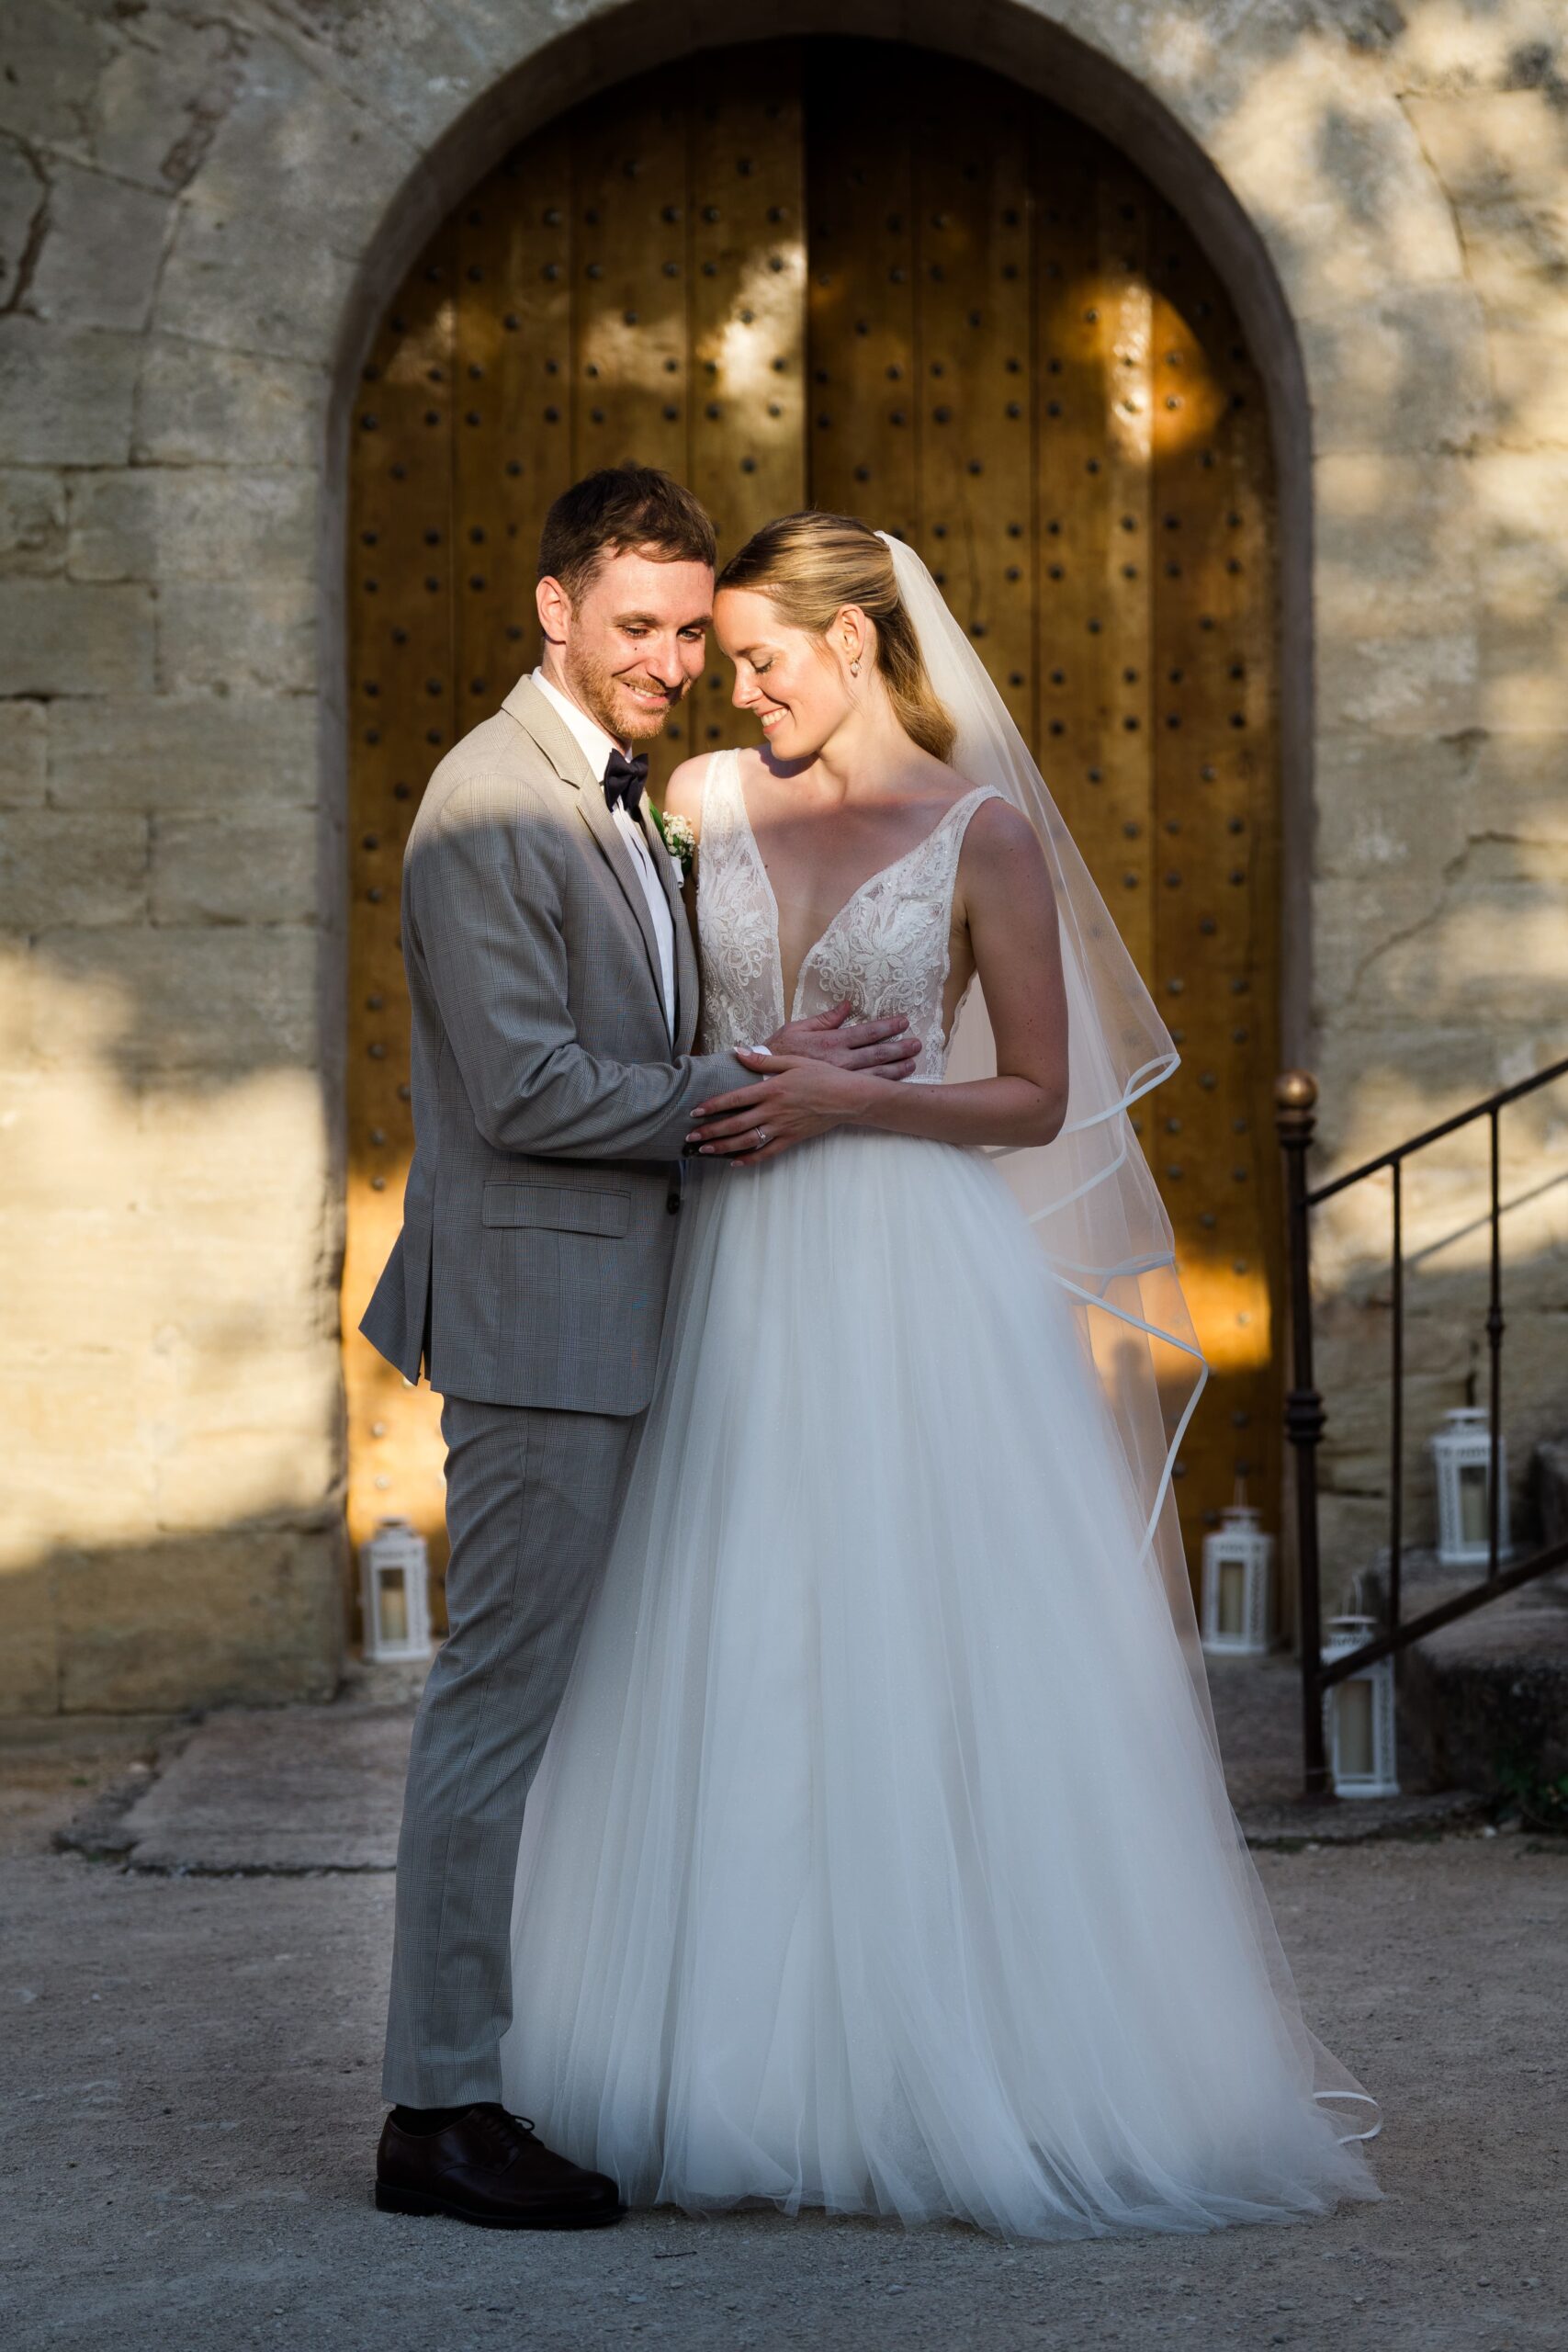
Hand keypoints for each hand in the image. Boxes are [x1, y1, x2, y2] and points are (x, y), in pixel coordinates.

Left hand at [686, 1052, 871, 1165]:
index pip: (734, 1099)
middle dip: (711, 1131)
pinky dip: (750, 1159)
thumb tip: (738, 1051)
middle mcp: (773, 1110)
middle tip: (691, 1137)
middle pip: (735, 1124)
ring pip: (747, 1141)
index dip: (712, 1106)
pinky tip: (735, 1162)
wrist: (848, 1097)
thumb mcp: (793, 1061)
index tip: (695, 1112)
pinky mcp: (792, 1139)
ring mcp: (782, 1127)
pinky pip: (767, 1153)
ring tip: (705, 1150)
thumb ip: (763, 1059)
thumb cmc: (822, 1076)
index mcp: (771, 1089)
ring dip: (724, 1147)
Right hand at [765, 999, 919, 1079]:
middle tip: (917, 1044)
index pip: (866, 1033)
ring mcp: (840, 1081)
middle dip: (899, 1049)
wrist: (760, 1081)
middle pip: (876, 1054)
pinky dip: (881, 1087)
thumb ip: (825, 1018)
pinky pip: (863, 1091)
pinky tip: (893, 1085)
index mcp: (831, 1042)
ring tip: (912, 1063)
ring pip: (874, 1075)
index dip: (887, 1027)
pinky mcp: (836, 1095)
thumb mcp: (797, 1028)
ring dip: (896, 1069)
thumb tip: (847, 1005)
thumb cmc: (776, 1052)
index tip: (903, 1022)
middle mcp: (840, 1062)